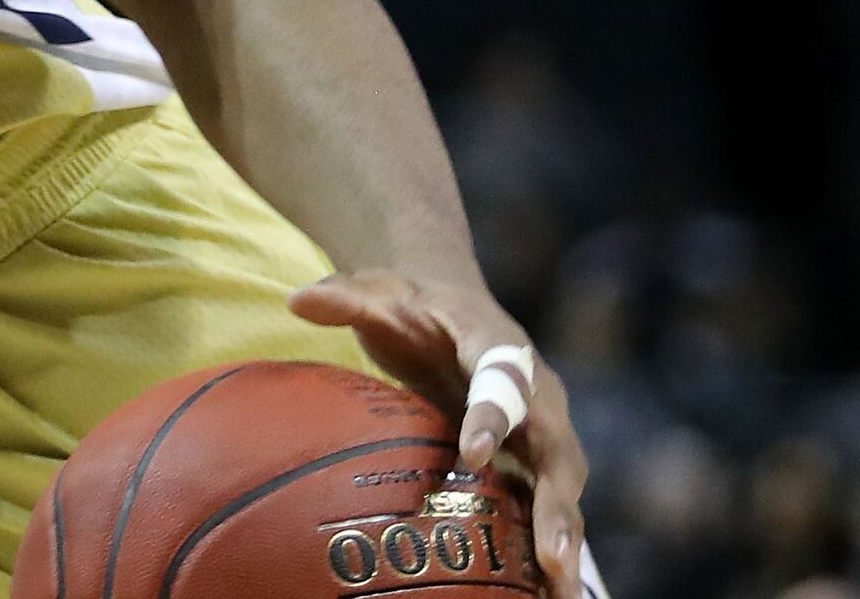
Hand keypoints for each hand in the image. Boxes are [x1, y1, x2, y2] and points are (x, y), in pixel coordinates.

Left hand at [294, 272, 589, 598]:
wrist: (450, 306)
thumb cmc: (412, 306)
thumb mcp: (380, 291)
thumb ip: (346, 297)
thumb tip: (297, 300)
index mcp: (497, 344)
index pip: (502, 379)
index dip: (492, 417)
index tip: (472, 455)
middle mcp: (536, 392)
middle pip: (556, 449)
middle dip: (556, 502)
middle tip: (550, 554)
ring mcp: (542, 431)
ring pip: (561, 487)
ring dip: (563, 538)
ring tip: (559, 590)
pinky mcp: (533, 461)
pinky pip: (548, 505)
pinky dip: (551, 547)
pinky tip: (544, 593)